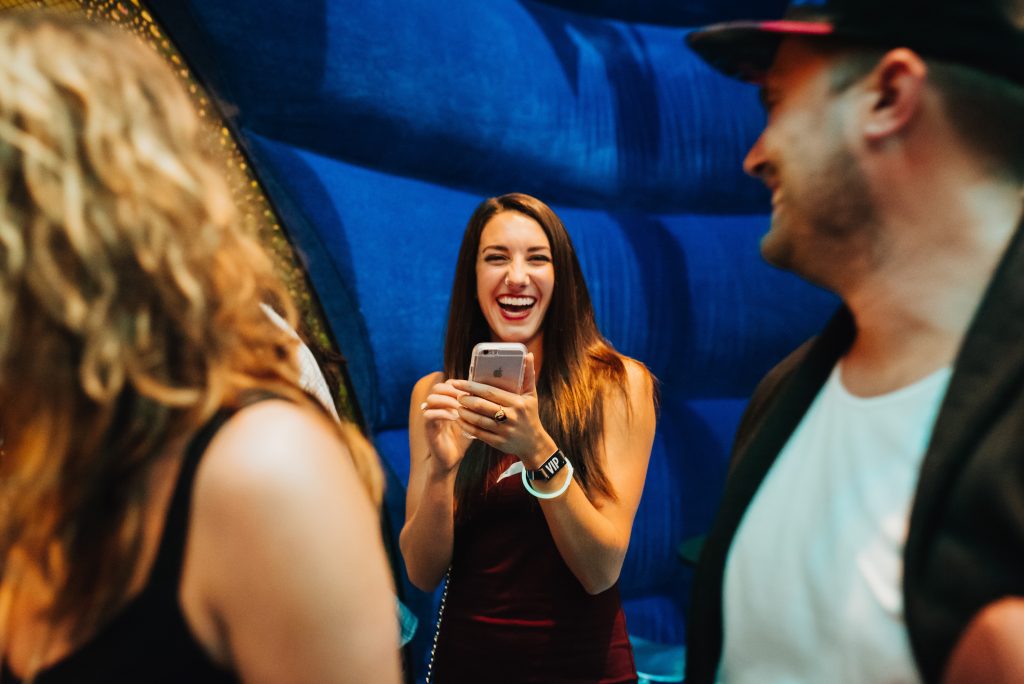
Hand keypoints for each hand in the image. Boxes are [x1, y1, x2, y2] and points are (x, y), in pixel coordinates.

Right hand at [420, 379, 472, 473]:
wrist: (451, 460)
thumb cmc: (463, 440)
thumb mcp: (471, 421)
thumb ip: (475, 409)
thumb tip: (491, 397)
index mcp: (445, 403)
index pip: (447, 384)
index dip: (458, 384)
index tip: (471, 391)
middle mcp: (436, 407)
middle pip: (437, 388)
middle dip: (452, 390)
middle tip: (464, 398)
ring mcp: (431, 417)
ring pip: (431, 399)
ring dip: (447, 401)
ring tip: (459, 408)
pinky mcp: (428, 428)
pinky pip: (428, 415)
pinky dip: (442, 414)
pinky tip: (454, 418)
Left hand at [449, 353, 556, 468]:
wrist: (534, 443)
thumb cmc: (530, 415)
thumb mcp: (531, 396)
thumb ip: (528, 375)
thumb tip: (528, 355)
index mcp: (517, 402)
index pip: (490, 392)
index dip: (471, 386)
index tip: (457, 382)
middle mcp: (511, 416)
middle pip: (482, 406)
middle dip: (466, 399)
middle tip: (457, 395)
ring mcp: (504, 431)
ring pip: (478, 420)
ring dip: (464, 413)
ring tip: (458, 407)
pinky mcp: (498, 442)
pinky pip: (478, 433)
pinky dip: (467, 426)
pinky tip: (460, 421)